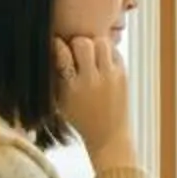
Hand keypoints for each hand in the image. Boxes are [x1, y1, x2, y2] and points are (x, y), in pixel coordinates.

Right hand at [51, 33, 135, 166]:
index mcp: (71, 87)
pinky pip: (114, 51)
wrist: (108, 135)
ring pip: (102, 43)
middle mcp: (91, 80)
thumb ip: (56, 76)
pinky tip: (102, 62)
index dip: (58, 45)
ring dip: (94, 45)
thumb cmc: (81, 117)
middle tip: (77, 51)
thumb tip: (53, 49)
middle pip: (83, 43)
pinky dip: (107, 53)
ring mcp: (109, 77)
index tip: (57, 44)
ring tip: (92, 55)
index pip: (62, 54)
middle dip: (78, 43)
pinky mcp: (123, 75)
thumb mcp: (60, 101)